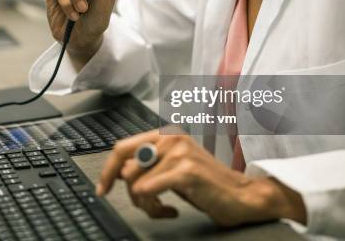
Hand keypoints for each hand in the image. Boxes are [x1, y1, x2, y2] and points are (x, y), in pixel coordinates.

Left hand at [97, 130, 306, 226]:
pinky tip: (172, 211)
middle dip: (130, 193)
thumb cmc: (206, 185)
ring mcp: (179, 152)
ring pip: (135, 183)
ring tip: (164, 208)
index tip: (102, 189)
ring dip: (147, 205)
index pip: (122, 147)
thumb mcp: (172, 168)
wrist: (242, 196)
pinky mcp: (186, 170)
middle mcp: (170, 137)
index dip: (108, 171)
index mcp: (164, 135)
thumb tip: (118, 173)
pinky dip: (156, 208)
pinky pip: (148, 191)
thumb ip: (148, 164)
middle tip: (147, 206)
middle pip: (125, 167)